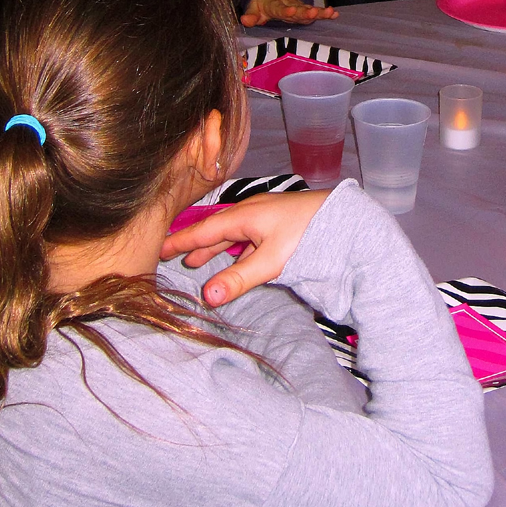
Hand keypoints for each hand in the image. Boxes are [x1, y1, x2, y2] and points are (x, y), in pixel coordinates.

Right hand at [161, 189, 327, 305]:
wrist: (347, 219)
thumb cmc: (309, 234)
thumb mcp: (272, 261)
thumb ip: (239, 279)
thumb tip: (206, 296)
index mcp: (244, 215)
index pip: (203, 230)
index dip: (180, 241)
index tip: (158, 249)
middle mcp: (252, 210)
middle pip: (214, 229)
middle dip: (193, 243)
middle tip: (171, 256)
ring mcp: (266, 214)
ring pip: (231, 232)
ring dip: (213, 246)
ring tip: (196, 261)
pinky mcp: (279, 221)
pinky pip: (246, 233)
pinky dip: (233, 246)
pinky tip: (235, 256)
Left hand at [241, 0, 337, 27]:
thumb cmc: (261, 4)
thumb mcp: (253, 9)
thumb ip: (250, 16)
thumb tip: (244, 20)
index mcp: (274, 5)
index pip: (280, 8)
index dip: (285, 10)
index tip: (291, 10)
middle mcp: (289, 5)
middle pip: (298, 9)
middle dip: (306, 11)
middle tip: (314, 12)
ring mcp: (298, 7)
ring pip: (309, 10)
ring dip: (319, 12)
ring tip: (330, 13)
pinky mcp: (304, 9)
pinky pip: (314, 12)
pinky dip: (324, 13)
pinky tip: (335, 14)